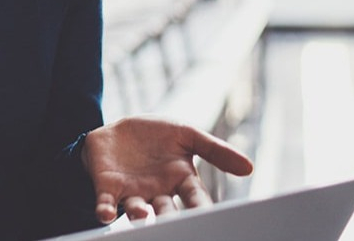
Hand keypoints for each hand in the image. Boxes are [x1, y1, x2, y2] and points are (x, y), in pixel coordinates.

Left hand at [82, 116, 253, 223]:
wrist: (119, 130)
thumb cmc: (157, 136)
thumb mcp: (187, 134)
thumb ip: (215, 150)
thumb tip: (249, 168)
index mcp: (180, 179)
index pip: (195, 197)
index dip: (201, 207)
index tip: (209, 216)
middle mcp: (158, 191)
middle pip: (166, 210)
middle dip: (170, 218)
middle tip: (173, 224)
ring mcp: (132, 191)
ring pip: (137, 208)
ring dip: (138, 213)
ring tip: (141, 213)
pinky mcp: (108, 187)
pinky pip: (106, 202)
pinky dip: (105, 210)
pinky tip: (105, 214)